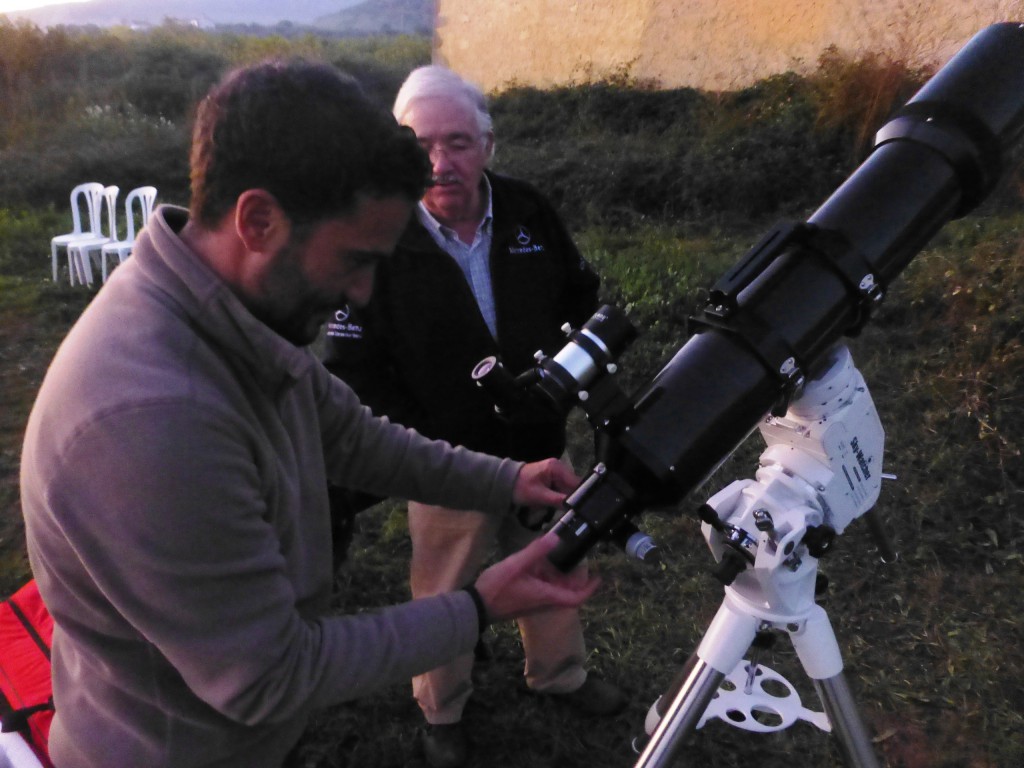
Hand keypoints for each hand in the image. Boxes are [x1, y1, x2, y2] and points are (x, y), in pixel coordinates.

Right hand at [473, 532, 598, 622]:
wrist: (475, 607)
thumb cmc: (497, 587)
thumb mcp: (517, 564)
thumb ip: (537, 551)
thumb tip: (557, 538)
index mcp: (545, 594)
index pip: (575, 597)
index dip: (589, 589)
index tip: (598, 577)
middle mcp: (542, 601)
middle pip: (565, 593)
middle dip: (573, 579)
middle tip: (576, 561)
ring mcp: (532, 603)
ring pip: (552, 591)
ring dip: (557, 578)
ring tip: (556, 558)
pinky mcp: (523, 601)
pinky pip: (541, 591)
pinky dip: (544, 579)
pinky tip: (535, 565)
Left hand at [511, 457, 579, 508]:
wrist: (505, 483)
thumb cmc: (520, 487)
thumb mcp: (539, 495)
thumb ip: (558, 500)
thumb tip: (575, 507)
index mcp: (557, 467)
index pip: (575, 483)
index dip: (579, 496)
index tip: (580, 510)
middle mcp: (559, 468)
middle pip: (572, 487)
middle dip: (569, 499)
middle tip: (567, 512)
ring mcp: (555, 473)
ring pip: (566, 490)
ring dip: (562, 500)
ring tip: (555, 508)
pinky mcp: (551, 479)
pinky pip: (559, 490)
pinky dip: (556, 498)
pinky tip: (550, 504)